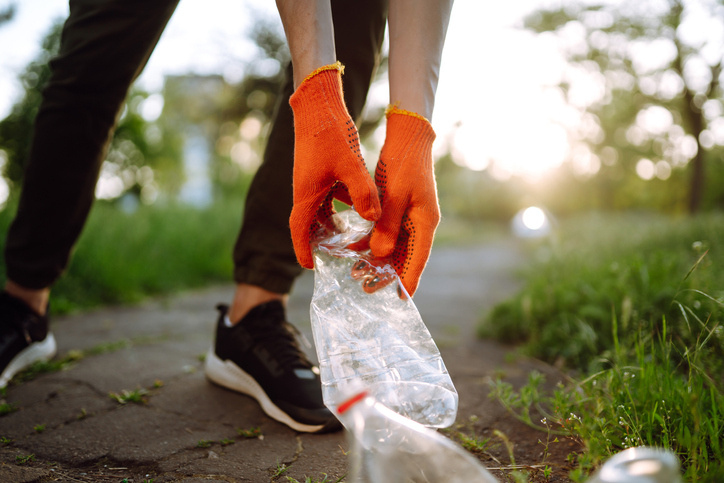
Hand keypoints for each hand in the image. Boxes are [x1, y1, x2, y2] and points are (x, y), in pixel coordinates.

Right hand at [288, 64, 380, 268]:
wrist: (319, 104)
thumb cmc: (330, 133)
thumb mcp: (350, 165)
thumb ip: (362, 193)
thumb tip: (372, 218)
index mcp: (306, 193)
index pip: (299, 229)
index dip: (303, 249)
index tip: (310, 267)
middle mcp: (305, 189)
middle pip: (309, 223)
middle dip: (320, 241)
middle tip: (335, 257)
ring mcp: (312, 179)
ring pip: (321, 209)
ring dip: (332, 223)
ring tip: (351, 238)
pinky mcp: (321, 170)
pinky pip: (329, 195)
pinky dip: (341, 204)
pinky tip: (360, 207)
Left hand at [369, 107, 439, 296]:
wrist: (407, 139)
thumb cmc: (404, 164)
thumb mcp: (394, 196)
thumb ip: (387, 225)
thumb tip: (379, 253)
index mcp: (425, 222)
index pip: (418, 259)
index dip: (408, 280)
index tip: (400, 300)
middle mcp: (420, 224)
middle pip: (405, 257)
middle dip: (386, 274)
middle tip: (365, 288)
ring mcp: (410, 217)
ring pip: (394, 246)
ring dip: (376, 259)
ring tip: (356, 272)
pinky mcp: (399, 210)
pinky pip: (386, 232)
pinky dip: (371, 241)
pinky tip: (354, 248)